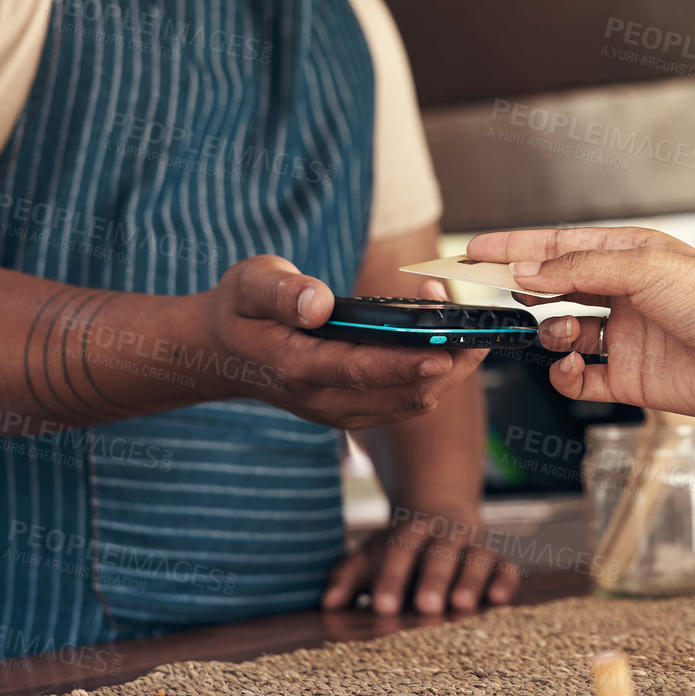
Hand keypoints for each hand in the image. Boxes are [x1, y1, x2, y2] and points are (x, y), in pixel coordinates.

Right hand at [198, 255, 487, 430]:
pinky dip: (434, 371)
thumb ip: (280, 293)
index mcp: (298, 369)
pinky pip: (409, 399)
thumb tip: (318, 304)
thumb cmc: (241, 309)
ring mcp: (343, 410)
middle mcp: (325, 400)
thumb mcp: (248, 285)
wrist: (225, 352)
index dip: (408, 362)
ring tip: (460, 315)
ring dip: (447, 364)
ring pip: (414, 401)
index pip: (362, 371)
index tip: (446, 349)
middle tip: (469, 315)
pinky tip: (445, 335)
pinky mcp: (357, 409)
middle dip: (445, 356)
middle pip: (403, 393)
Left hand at [321, 506, 521, 614]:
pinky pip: (506, 567)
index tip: (382, 607)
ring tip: (462, 606)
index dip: (392, 577)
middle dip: (434, 577)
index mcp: (411, 529)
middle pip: (441, 551)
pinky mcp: (498, 560)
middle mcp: (446, 533)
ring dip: (471, 579)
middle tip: (425, 607)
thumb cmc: (399, 550)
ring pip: (477, 556)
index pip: (401, 548)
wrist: (441, 515)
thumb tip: (327, 602)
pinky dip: (504, 580)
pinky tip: (498, 599)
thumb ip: (348, 577)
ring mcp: (475, 545)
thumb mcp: (370, 556)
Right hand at [463, 227, 694, 427]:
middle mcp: (623, 293)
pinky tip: (573, 369)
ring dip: (550, 333)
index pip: (558, 246)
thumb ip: (579, 269)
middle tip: (492, 295)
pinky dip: (568, 376)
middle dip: (523, 291)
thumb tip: (527, 269)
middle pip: (555, 288)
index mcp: (627, 254)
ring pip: (563, 332)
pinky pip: (582, 378)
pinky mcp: (629, 377)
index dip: (514, 246)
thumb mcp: (643, 268)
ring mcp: (625, 336)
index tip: (474, 250)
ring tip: (559, 333)